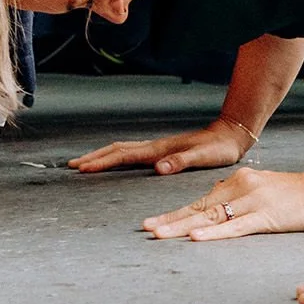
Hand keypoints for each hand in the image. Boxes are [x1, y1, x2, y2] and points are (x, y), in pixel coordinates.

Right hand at [67, 117, 251, 175]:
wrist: (230, 135)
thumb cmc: (218, 149)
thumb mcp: (203, 157)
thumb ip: (181, 162)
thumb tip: (158, 168)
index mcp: (160, 150)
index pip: (124, 156)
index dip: (102, 162)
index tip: (83, 168)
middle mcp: (155, 147)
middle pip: (117, 150)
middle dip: (94, 157)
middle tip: (72, 165)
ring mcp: (158, 148)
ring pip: (122, 149)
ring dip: (102, 155)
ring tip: (84, 163)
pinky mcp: (163, 151)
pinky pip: (132, 153)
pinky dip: (116, 156)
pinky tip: (114, 161)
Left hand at [143, 166, 303, 239]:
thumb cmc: (296, 194)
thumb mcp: (261, 189)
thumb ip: (237, 195)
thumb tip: (214, 204)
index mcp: (238, 182)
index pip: (200, 203)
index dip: (175, 215)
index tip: (151, 225)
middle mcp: (241, 188)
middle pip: (200, 210)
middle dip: (171, 222)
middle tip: (146, 230)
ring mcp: (253, 202)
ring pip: (212, 218)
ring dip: (183, 228)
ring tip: (160, 235)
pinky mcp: (267, 217)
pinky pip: (236, 228)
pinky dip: (215, 234)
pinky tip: (197, 239)